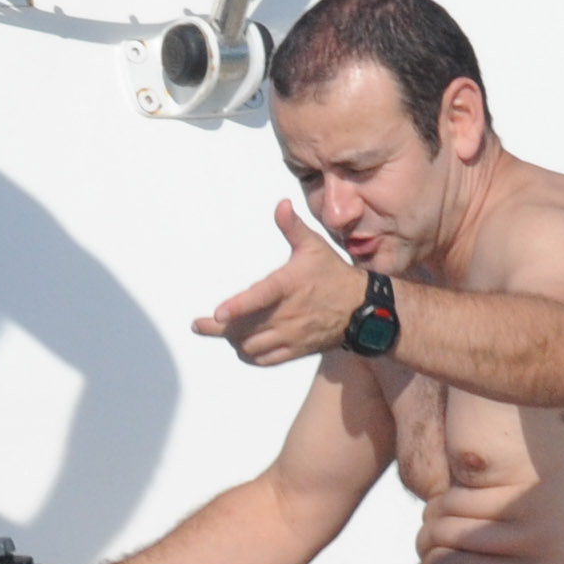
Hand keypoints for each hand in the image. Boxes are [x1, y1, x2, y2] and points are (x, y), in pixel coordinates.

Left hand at [194, 202, 372, 366]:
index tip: (216, 314)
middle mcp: (288, 314)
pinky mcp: (296, 350)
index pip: (259, 298)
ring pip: (252, 346)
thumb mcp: (314, 246)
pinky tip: (241, 346)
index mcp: (287, 286)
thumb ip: (292, 227)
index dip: (237, 308)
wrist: (362, 309)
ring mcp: (291, 335)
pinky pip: (265, 359)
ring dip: (234, 341)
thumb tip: (281, 204)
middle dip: (219, 329)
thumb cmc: (333, 274)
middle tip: (200, 325)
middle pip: (246, 328)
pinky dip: (249, 355)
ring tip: (225, 330)